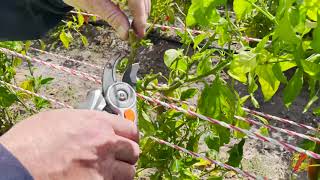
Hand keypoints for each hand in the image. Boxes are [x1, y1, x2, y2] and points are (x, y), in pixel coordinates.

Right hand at [0, 109, 138, 179]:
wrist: (16, 167)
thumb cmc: (29, 143)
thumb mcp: (58, 120)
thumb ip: (83, 122)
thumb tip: (91, 126)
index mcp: (96, 123)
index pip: (131, 128)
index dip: (130, 136)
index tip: (127, 140)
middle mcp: (105, 143)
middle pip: (133, 151)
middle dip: (127, 155)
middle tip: (117, 158)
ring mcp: (103, 167)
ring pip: (128, 172)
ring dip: (120, 173)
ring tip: (107, 173)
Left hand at [63, 0, 150, 39]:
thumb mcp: (92, 3)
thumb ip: (112, 16)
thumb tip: (126, 33)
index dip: (140, 16)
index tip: (140, 32)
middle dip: (142, 14)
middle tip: (138, 31)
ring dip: (140, 9)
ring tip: (136, 25)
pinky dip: (135, 2)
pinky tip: (131, 12)